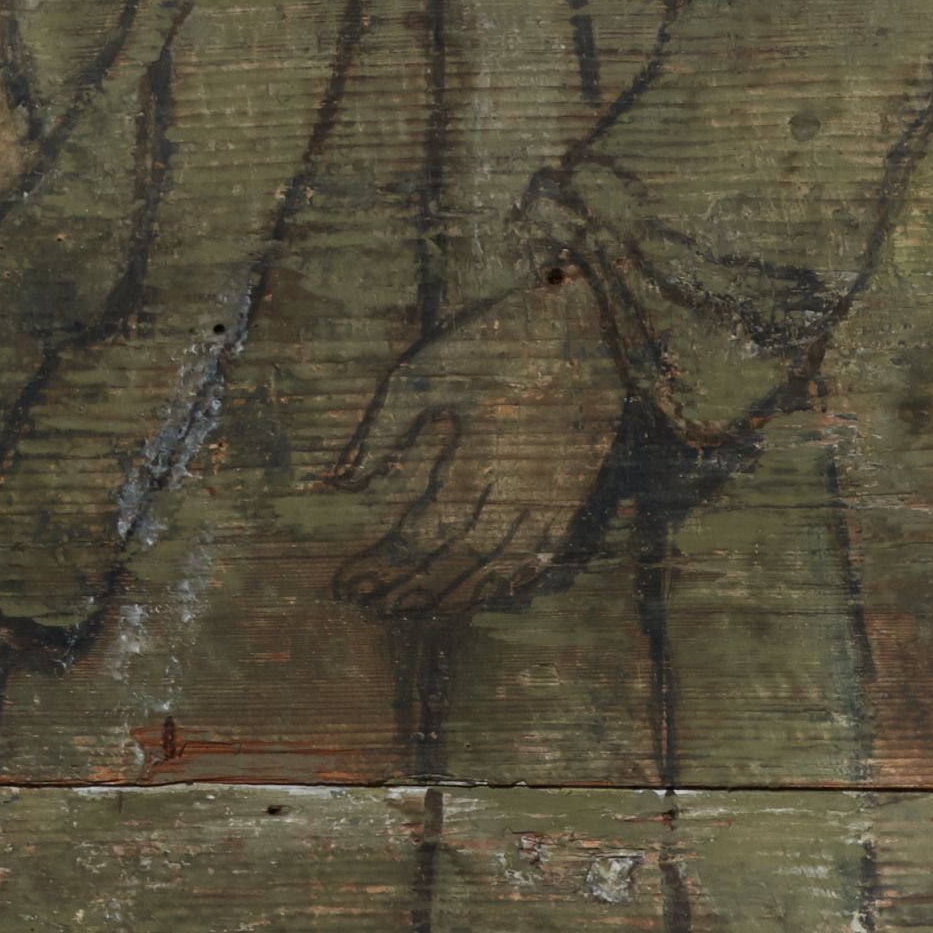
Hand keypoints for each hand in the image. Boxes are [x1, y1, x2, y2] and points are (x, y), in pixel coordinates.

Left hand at [329, 282, 622, 616]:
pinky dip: (514, 580)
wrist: (592, 324)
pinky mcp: (577, 493)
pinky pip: (546, 554)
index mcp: (479, 459)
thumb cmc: (499, 338)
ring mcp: (554, 498)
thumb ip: (383, 428)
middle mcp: (520, 491)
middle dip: (412, 588)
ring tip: (415, 608)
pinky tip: (490, 592)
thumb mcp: (429, 371)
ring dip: (457, 593)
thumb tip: (340, 482)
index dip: (387, 566)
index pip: (426, 533)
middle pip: (461, 560)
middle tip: (372, 607)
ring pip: (503, 567)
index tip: (351, 585)